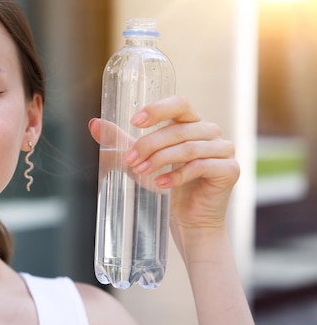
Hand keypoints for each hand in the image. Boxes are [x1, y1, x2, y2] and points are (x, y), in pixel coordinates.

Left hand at [88, 95, 239, 256]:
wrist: (190, 221)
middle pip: (178, 129)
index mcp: (191, 123)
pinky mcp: (230, 170)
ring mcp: (223, 149)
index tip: (134, 122)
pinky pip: (201, 166)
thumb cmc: (166, 185)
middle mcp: (210, 132)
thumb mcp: (139, 160)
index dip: (158, 109)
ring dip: (160, 159)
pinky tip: (161, 184)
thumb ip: (120, 142)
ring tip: (140, 172)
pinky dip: (177, 175)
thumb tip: (94, 124)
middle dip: (150, 145)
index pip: (179, 104)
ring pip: (188, 147)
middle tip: (130, 160)